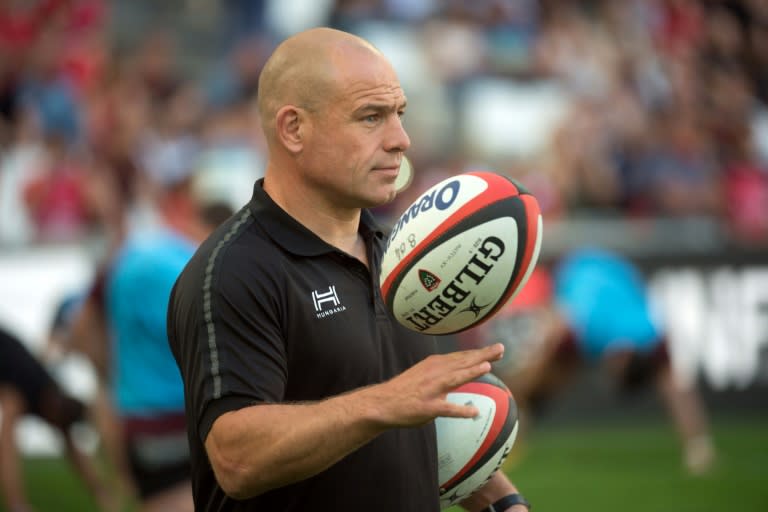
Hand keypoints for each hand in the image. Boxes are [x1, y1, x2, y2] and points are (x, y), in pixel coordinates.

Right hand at [360, 343, 504, 427]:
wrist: (384, 402)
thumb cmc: (406, 389)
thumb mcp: (424, 373)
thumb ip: (443, 372)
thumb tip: (462, 372)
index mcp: (435, 364)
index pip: (461, 356)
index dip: (480, 352)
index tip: (497, 349)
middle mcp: (435, 372)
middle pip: (462, 362)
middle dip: (482, 355)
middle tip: (501, 349)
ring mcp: (431, 389)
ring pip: (455, 378)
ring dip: (471, 371)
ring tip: (487, 366)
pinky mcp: (428, 407)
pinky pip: (447, 409)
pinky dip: (461, 410)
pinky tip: (473, 412)